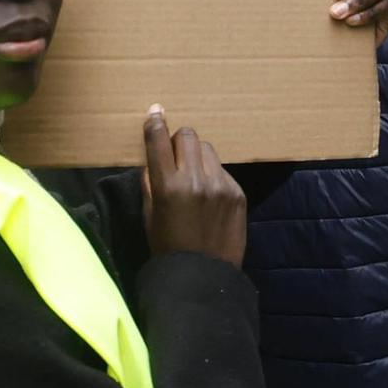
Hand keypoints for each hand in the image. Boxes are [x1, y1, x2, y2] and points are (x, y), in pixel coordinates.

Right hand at [140, 106, 246, 265]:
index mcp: (168, 186)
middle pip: (188, 136)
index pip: (159, 141)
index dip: (155, 123)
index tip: (155, 111)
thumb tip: (153, 158)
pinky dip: (213, 176)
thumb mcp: (149, 216)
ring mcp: (220, 185)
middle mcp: (196, 180)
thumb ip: (151, 183)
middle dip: (179, 142)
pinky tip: (210, 198)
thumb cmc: (168, 248)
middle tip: (175, 158)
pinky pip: (222, 170)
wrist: (203, 276)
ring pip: (208, 150)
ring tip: (194, 179)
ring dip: (198, 157)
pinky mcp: (238, 192)